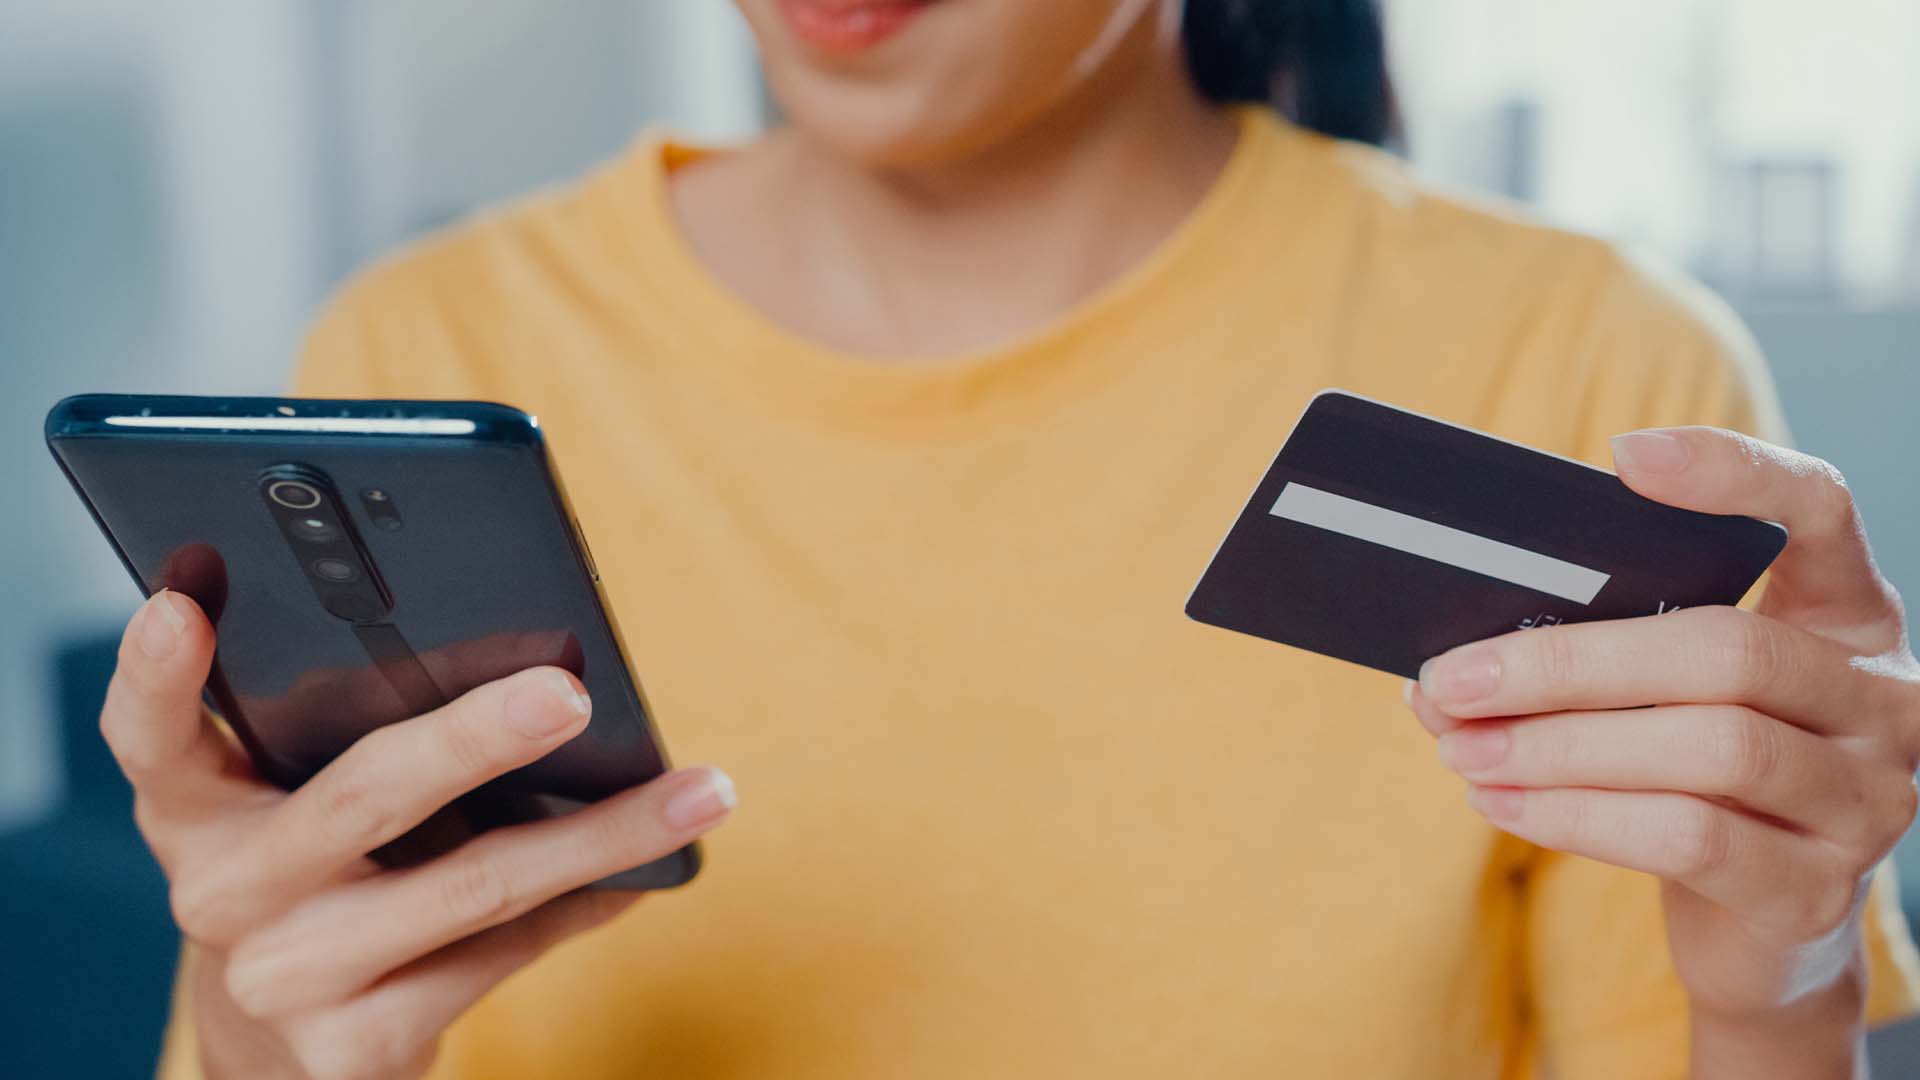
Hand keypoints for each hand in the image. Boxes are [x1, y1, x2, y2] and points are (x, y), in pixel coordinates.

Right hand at [103, 591, 735, 1079]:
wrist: (285, 1059)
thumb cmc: (317, 886)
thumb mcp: (299, 815)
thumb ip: (352, 742)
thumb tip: (539, 676)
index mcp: (193, 810)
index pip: (148, 733)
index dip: (156, 670)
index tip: (185, 603)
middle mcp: (220, 894)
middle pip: (361, 796)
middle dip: (475, 737)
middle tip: (569, 691)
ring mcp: (287, 979)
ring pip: (474, 885)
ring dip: (604, 832)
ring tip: (704, 789)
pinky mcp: (357, 1050)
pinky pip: (505, 953)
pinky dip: (589, 899)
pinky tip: (649, 869)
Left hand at [1407, 427, 1918, 1058]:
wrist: (1754, 928)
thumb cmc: (1686, 778)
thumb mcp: (1657, 700)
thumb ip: (1585, 659)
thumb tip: (1444, 669)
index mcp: (1844, 619)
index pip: (1818, 512)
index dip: (1734, 474)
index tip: (1625, 456)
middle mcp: (1880, 699)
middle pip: (1723, 648)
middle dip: (1566, 661)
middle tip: (1451, 678)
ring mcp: (1865, 798)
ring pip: (1707, 747)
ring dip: (1558, 747)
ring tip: (1462, 749)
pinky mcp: (1816, 889)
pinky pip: (1689, 836)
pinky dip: (1576, 816)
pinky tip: (1501, 804)